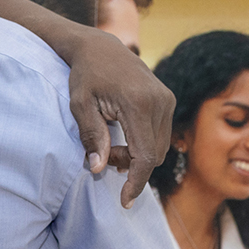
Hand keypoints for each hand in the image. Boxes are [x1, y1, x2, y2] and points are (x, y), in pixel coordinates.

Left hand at [64, 25, 174, 204]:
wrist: (101, 47)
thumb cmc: (85, 76)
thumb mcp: (80, 105)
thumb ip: (92, 137)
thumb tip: (99, 168)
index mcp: (138, 103)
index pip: (144, 155)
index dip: (136, 182)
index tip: (125, 201)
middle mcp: (160, 101)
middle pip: (154, 154)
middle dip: (131, 167)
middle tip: (105, 160)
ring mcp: (168, 99)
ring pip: (159, 146)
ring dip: (137, 156)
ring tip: (111, 148)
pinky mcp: (168, 99)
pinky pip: (160, 134)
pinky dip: (144, 145)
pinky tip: (123, 140)